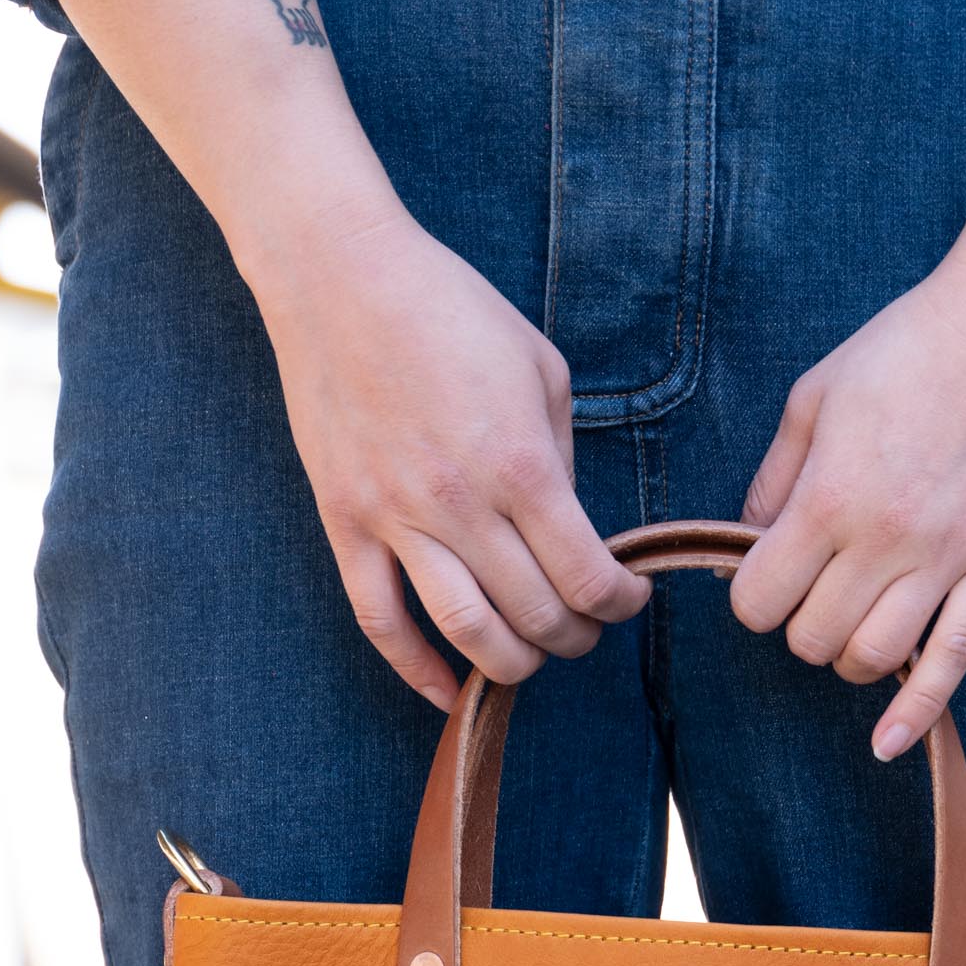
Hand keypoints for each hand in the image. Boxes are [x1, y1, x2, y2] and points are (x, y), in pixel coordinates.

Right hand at [259, 204, 648, 708]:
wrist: (339, 275)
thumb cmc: (448, 308)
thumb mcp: (540, 367)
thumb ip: (562, 457)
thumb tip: (570, 530)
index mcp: (520, 462)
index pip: (587, 576)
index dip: (620, 604)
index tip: (627, 598)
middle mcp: (460, 502)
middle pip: (536, 617)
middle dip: (575, 637)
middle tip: (583, 627)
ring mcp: (395, 518)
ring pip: (466, 635)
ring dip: (511, 666)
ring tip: (529, 653)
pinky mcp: (345, 523)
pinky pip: (380, 622)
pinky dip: (417, 670)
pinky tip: (448, 690)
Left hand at [732, 0, 965, 757]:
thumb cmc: (910, 344)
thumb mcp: (815, 395)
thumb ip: (774, 478)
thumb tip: (748, 543)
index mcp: (831, 495)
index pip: (759, 602)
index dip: (753, 596)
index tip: (768, 573)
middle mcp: (887, 538)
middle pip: (812, 641)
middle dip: (800, 624)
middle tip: (815, 589)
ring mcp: (949, 558)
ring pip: (873, 661)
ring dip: (851, 654)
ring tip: (856, 619)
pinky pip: (953, 661)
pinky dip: (916, 712)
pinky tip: (887, 743)